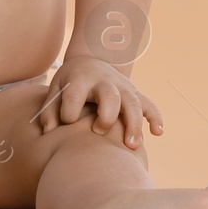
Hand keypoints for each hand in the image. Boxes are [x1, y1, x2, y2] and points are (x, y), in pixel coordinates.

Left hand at [37, 55, 163, 148]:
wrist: (89, 62)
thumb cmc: (69, 83)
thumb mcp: (56, 90)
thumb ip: (50, 111)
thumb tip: (50, 133)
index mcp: (80, 79)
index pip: (75, 95)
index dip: (69, 112)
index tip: (66, 123)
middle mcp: (104, 81)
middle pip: (110, 96)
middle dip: (106, 115)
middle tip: (99, 131)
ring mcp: (122, 86)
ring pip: (133, 102)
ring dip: (134, 123)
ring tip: (131, 146)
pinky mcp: (134, 93)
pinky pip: (149, 104)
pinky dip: (155, 117)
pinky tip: (157, 132)